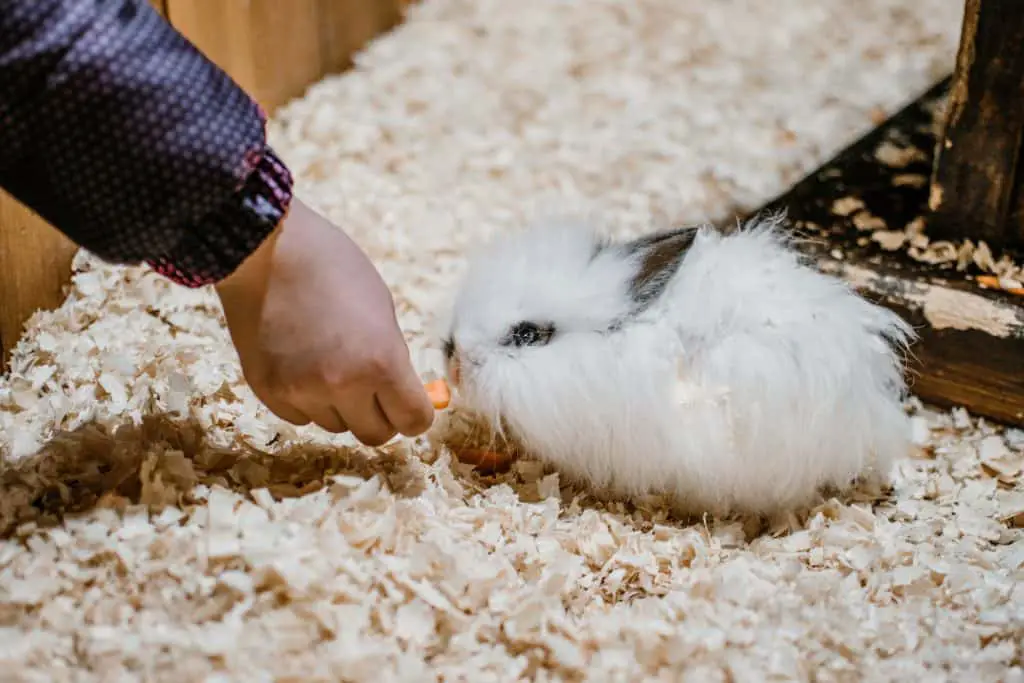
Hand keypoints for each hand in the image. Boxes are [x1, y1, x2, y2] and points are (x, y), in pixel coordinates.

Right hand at [214, 197, 433, 444]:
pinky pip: (300, 416)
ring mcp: (300, 391)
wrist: (266, 248)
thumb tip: (403, 394)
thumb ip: (393, 357)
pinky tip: (301, 364)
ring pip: (336, 426)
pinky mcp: (267, 391)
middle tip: (373, 391)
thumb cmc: (332, 266)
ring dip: (340, 407)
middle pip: (375, 435)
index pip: (413, 422)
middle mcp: (342, 385)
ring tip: (329, 364)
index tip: (410, 405)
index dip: (415, 415)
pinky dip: (307, 400)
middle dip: (380, 416)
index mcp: (381, 362)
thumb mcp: (382, 308)